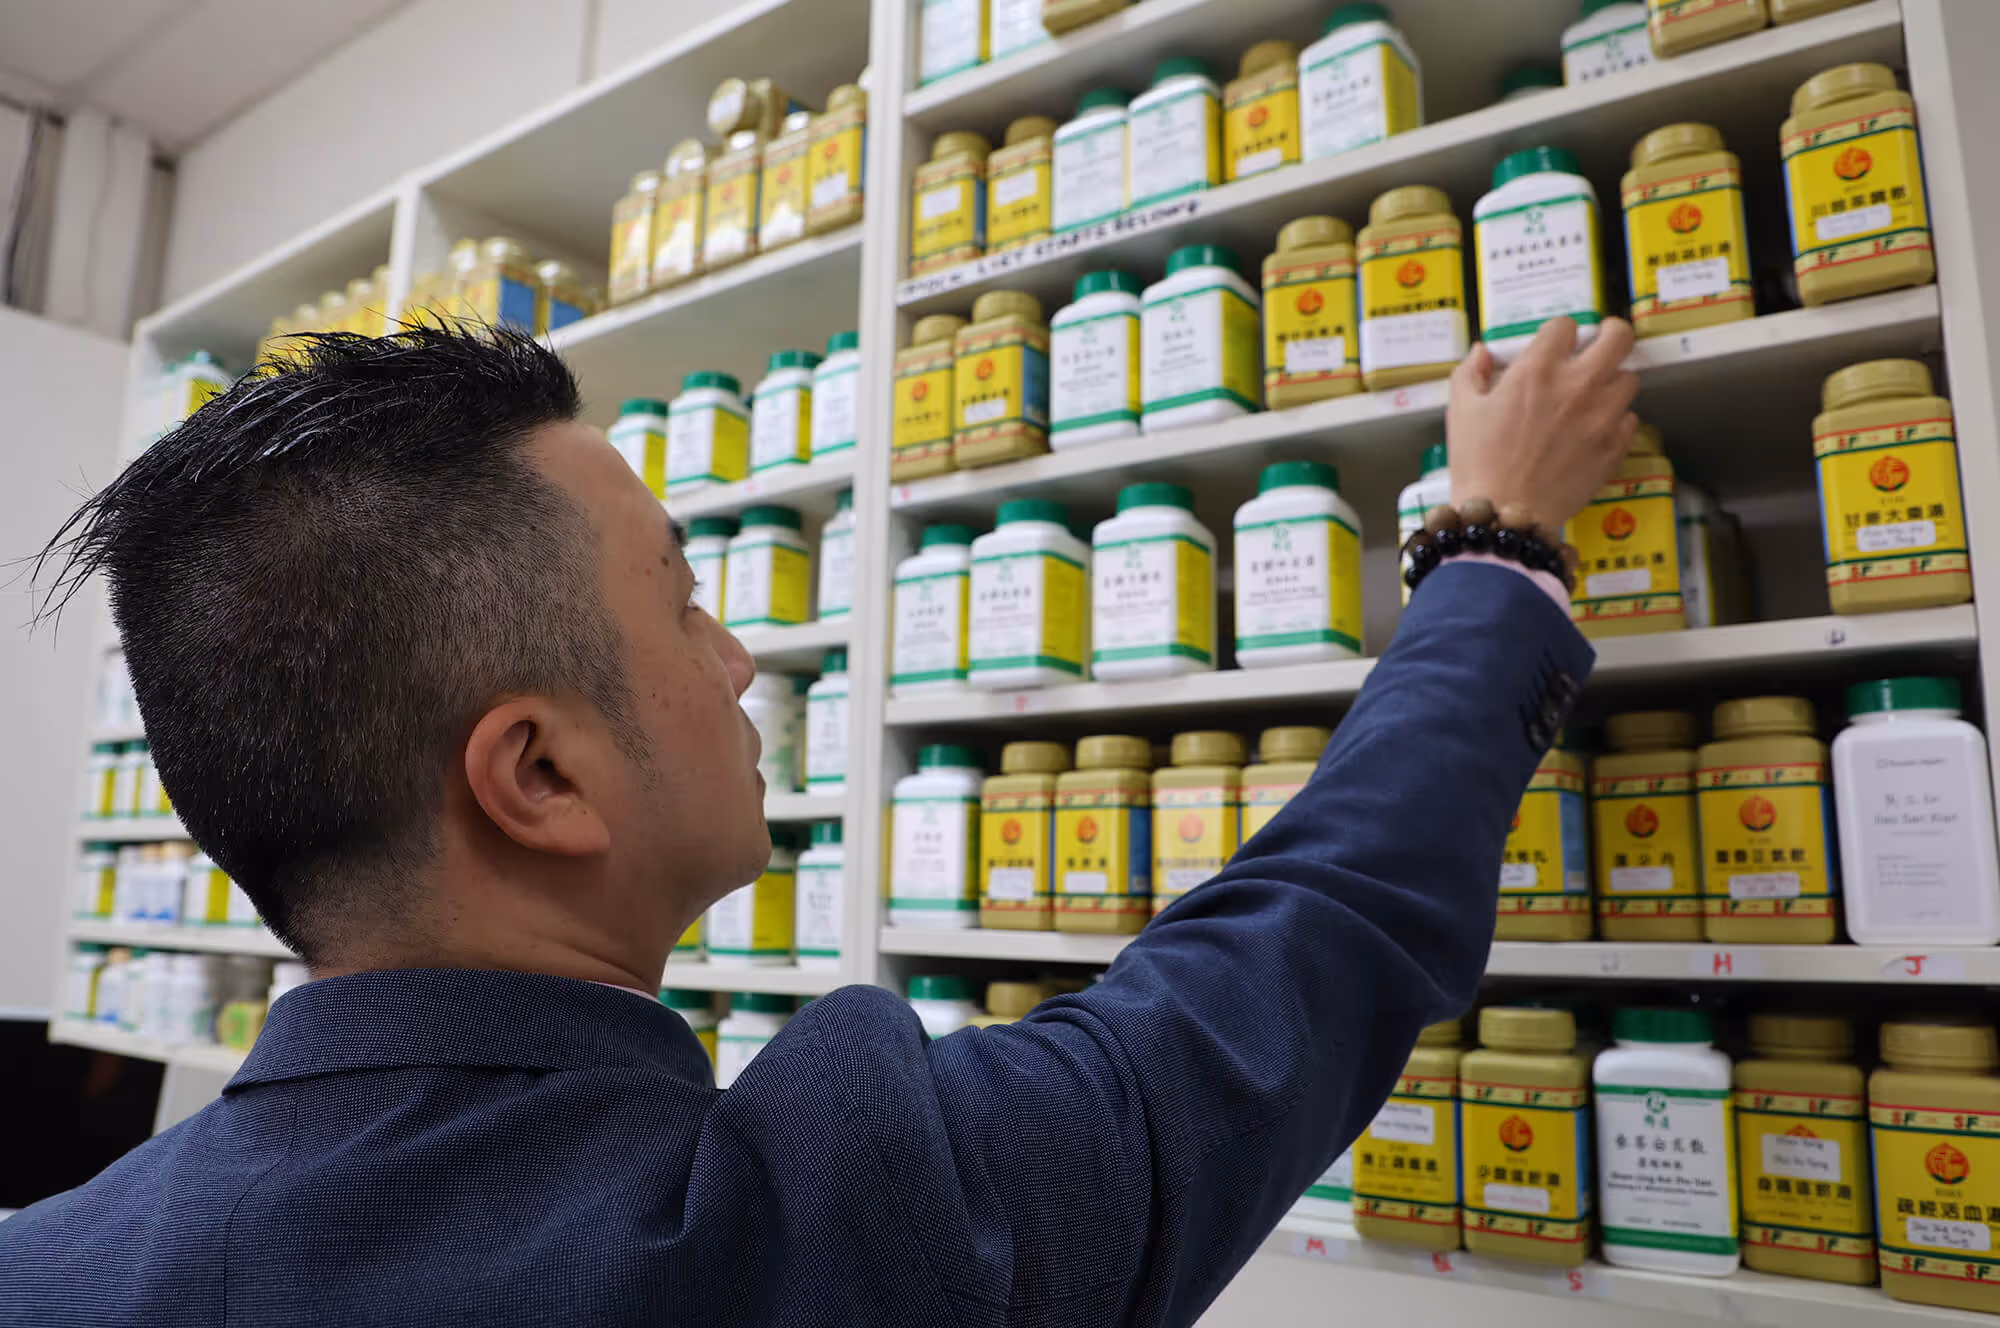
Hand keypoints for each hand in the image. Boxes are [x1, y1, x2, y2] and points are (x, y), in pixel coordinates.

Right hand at [1445, 317, 1640, 530]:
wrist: (1506, 514)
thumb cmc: (1480, 464)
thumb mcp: (1461, 411)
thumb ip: (1471, 373)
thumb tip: (1483, 353)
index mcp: (1538, 370)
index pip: (1565, 325)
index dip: (1559, 332)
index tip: (1554, 344)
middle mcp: (1578, 385)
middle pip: (1619, 337)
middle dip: (1612, 333)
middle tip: (1602, 342)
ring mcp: (1602, 416)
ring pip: (1629, 379)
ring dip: (1612, 382)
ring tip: (1594, 396)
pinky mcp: (1615, 446)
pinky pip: (1630, 420)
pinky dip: (1616, 421)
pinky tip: (1595, 431)